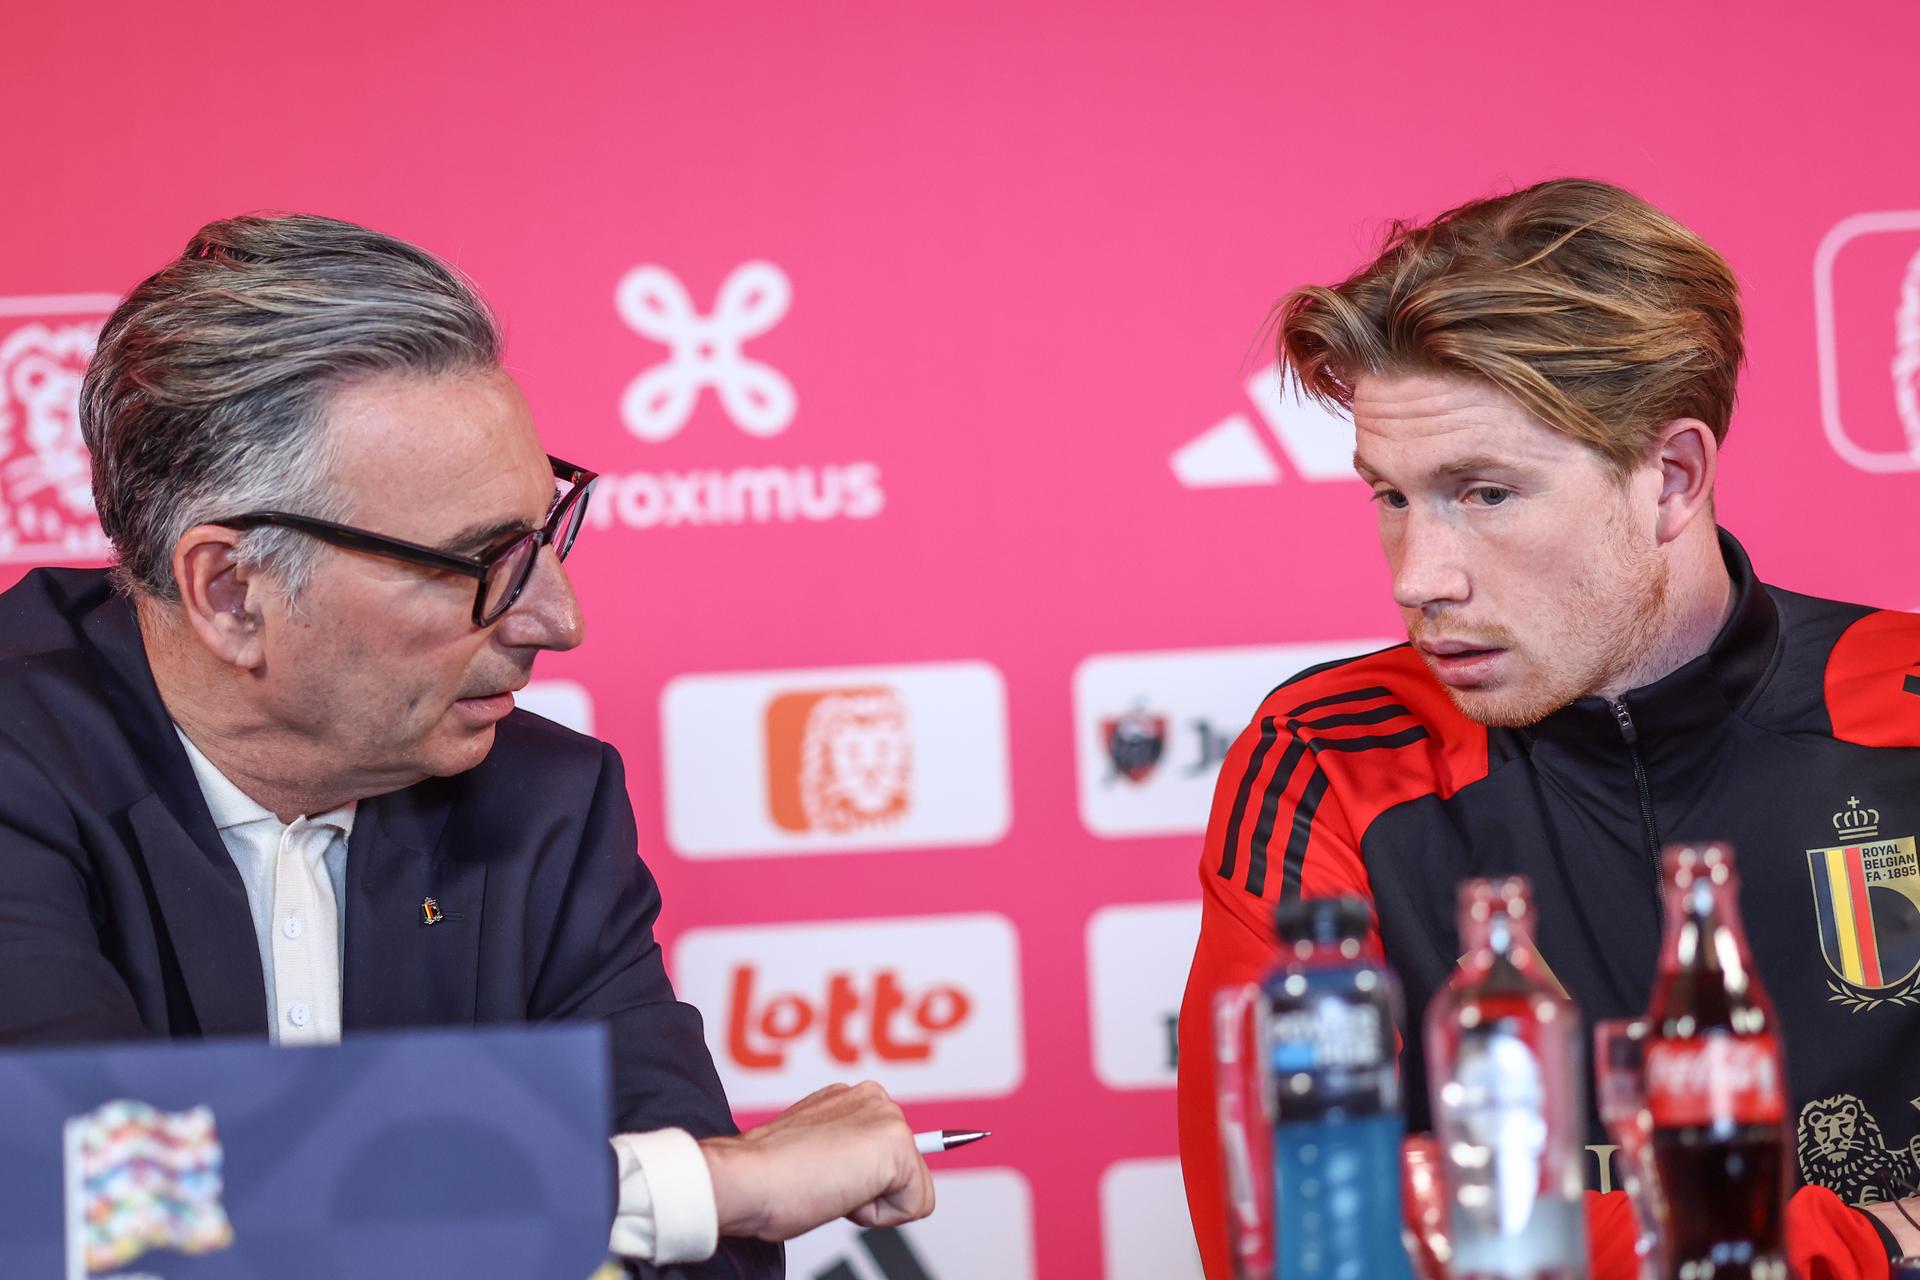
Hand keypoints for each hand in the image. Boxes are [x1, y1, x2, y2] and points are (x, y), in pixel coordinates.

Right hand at [698, 1081, 934, 1241]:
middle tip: (823, 1183)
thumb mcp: (813, 1154)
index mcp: (850, 1099)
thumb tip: (858, 1176)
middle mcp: (872, 1098)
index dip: (856, 1181)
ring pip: (911, 1187)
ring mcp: (887, 1117)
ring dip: (874, 1203)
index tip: (821, 1174)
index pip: (883, 1154)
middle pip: (905, 1169)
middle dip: (871, 1191)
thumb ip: (840, 1152)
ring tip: (830, 1186)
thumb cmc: (764, 1177)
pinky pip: (916, 1205)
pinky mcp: (899, 1143)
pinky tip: (843, 1194)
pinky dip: (881, 1216)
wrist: (745, 1178)